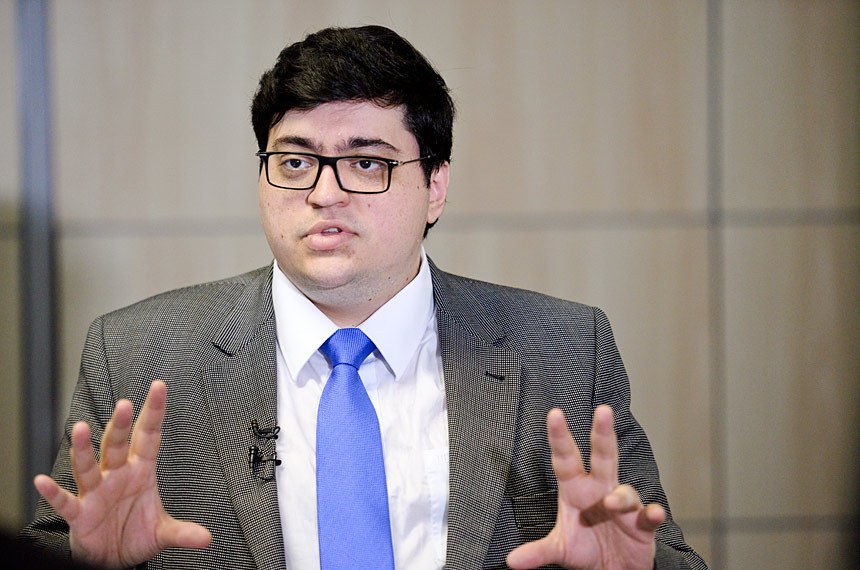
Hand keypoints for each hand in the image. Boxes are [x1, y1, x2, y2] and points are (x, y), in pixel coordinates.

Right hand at [33, 381, 211, 568]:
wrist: (113, 558)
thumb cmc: (135, 534)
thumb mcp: (163, 532)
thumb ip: (183, 532)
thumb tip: (206, 538)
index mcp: (141, 471)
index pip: (149, 436)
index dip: (154, 412)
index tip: (159, 387)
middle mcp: (117, 476)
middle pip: (117, 445)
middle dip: (120, 426)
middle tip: (124, 404)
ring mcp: (97, 493)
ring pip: (88, 466)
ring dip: (84, 449)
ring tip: (81, 429)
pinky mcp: (80, 514)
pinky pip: (66, 502)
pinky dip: (53, 493)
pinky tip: (42, 481)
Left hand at [506, 406, 664, 569]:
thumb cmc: (586, 550)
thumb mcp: (559, 549)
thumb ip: (538, 552)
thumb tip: (512, 561)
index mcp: (576, 490)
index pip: (565, 458)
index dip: (560, 437)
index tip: (555, 414)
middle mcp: (600, 491)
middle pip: (603, 456)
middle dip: (602, 434)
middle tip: (602, 411)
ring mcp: (622, 506)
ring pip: (625, 490)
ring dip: (621, 496)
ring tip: (612, 503)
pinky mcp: (641, 525)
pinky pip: (648, 515)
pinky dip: (652, 514)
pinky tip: (654, 513)